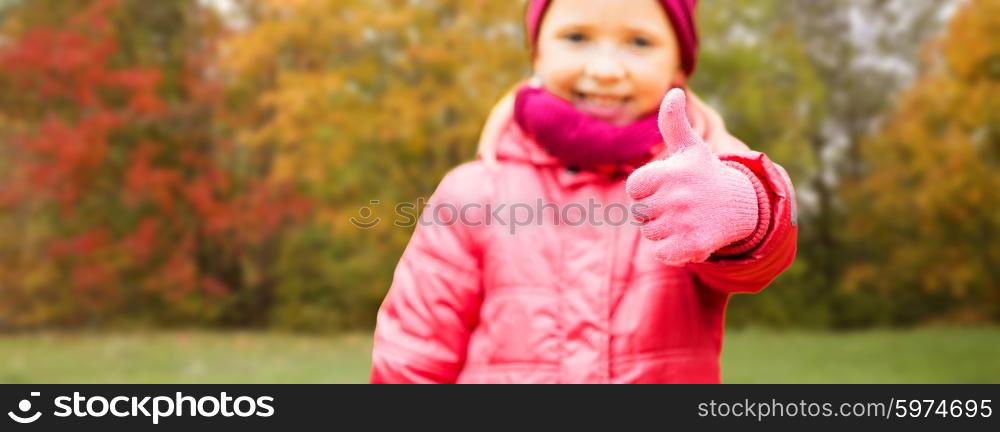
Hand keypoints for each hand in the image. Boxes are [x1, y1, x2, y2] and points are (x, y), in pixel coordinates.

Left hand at [625, 88, 760, 264]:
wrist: (740, 206)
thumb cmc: (704, 174)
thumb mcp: (689, 147)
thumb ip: (672, 122)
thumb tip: (673, 91)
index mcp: (670, 172)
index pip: (634, 189)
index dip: (647, 189)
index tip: (668, 185)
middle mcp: (677, 196)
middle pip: (640, 214)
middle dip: (655, 211)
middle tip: (681, 203)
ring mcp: (685, 222)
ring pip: (650, 234)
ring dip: (664, 230)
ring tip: (687, 217)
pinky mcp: (693, 245)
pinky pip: (662, 253)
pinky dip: (671, 249)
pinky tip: (689, 234)